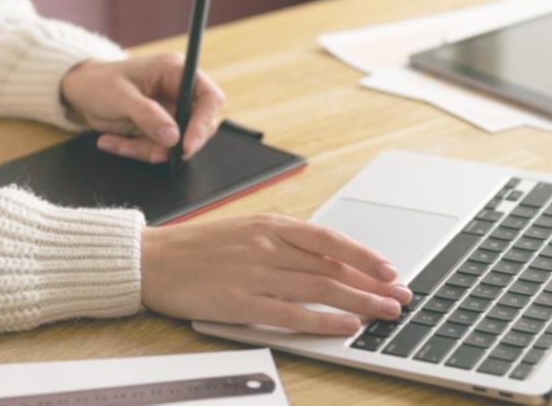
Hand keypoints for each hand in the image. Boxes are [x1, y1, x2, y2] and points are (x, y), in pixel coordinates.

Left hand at [60, 53, 224, 162]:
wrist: (78, 92)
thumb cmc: (98, 82)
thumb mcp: (120, 97)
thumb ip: (147, 115)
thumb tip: (173, 137)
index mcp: (175, 72)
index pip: (208, 97)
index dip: (203, 122)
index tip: (187, 146)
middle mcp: (177, 92)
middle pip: (197, 126)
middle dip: (173, 144)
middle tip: (151, 153)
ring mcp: (168, 112)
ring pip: (175, 143)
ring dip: (148, 150)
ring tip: (118, 143)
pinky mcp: (156, 129)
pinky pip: (157, 148)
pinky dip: (136, 150)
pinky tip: (112, 141)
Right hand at [141, 213, 410, 335]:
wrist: (149, 259)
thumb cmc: (194, 247)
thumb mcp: (243, 230)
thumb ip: (281, 242)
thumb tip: (322, 258)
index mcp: (268, 224)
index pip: (329, 240)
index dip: (364, 255)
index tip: (389, 269)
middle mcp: (267, 246)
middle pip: (332, 267)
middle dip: (372, 283)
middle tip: (402, 296)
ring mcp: (254, 274)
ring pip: (320, 289)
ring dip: (359, 302)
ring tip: (385, 313)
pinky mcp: (240, 303)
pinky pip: (291, 314)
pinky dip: (322, 320)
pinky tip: (345, 326)